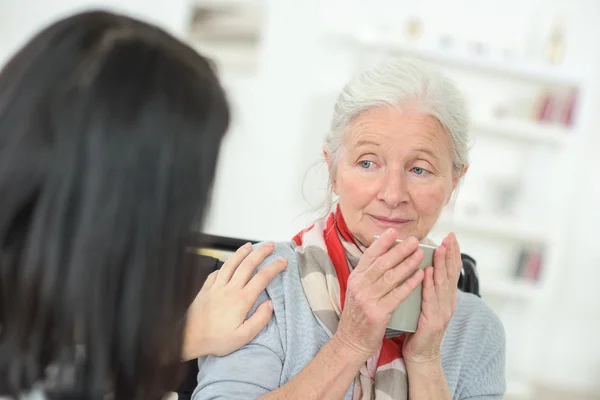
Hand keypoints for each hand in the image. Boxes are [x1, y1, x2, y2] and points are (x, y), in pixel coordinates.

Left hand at [181, 242, 286, 359]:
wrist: (188, 338)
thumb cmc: (216, 339)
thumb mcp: (243, 336)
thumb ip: (260, 320)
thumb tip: (270, 305)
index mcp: (241, 300)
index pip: (262, 278)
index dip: (274, 267)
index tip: (283, 261)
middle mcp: (230, 289)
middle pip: (248, 265)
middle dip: (261, 253)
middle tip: (270, 245)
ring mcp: (216, 287)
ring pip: (231, 264)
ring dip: (242, 253)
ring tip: (250, 245)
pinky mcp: (206, 289)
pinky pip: (217, 272)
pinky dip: (224, 265)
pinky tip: (228, 264)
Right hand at [334, 229, 424, 360]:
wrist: (351, 341)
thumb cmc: (359, 315)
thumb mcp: (358, 291)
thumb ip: (369, 275)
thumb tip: (385, 256)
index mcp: (355, 278)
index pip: (369, 255)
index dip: (382, 242)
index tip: (394, 232)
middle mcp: (360, 286)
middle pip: (382, 263)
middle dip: (399, 250)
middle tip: (414, 240)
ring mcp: (368, 299)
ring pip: (391, 277)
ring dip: (407, 263)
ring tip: (420, 254)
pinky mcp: (378, 313)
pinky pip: (397, 295)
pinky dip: (410, 284)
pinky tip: (420, 276)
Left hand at [403, 233, 460, 365]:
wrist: (420, 356)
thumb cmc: (418, 328)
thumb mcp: (425, 304)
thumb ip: (427, 288)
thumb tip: (423, 266)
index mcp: (446, 298)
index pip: (452, 272)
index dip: (453, 254)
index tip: (451, 237)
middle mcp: (448, 303)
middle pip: (451, 274)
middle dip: (450, 254)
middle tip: (449, 237)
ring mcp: (442, 313)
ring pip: (443, 284)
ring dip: (441, 265)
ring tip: (440, 248)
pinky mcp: (432, 322)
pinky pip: (430, 299)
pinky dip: (429, 284)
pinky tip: (427, 272)